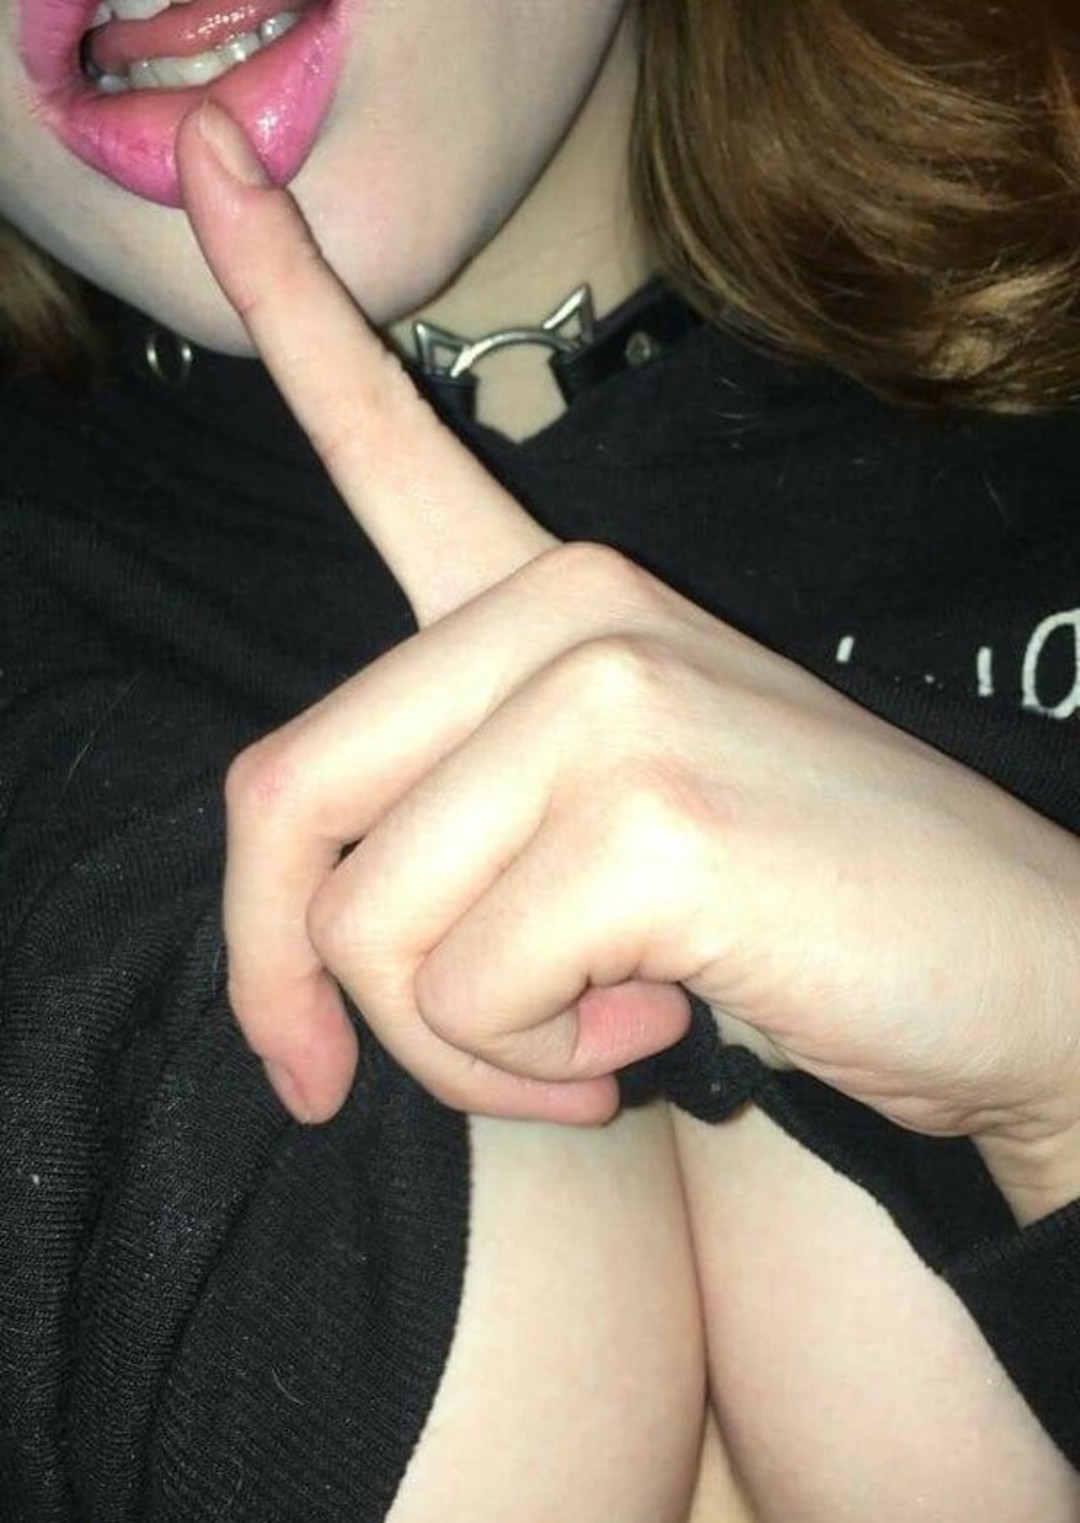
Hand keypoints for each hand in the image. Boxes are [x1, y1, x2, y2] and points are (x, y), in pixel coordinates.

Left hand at [177, 102, 1079, 1200]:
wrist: (1028, 978)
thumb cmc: (808, 923)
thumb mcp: (607, 848)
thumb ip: (460, 843)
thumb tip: (306, 990)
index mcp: (557, 598)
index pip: (390, 442)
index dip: (285, 299)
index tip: (210, 145)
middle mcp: (572, 606)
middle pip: (283, 799)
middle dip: (298, 988)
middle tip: (361, 1077)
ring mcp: (609, 691)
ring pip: (365, 932)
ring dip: (458, 1054)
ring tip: (593, 1043)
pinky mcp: (648, 815)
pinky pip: (465, 998)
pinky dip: (532, 1072)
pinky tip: (660, 1032)